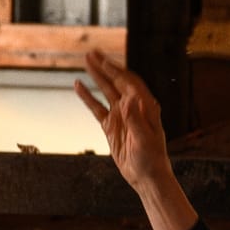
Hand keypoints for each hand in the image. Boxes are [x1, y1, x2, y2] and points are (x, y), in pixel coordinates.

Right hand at [73, 50, 171, 192]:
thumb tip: (128, 99)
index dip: (117, 70)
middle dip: (105, 66)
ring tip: (86, 61)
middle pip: (117, 81)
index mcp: (146, 106)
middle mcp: (134, 107)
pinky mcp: (111, 126)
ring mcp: (121, 115)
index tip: (104, 61)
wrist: (146, 176)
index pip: (130, 82)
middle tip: (91, 53)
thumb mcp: (144, 140)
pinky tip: (78, 85)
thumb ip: (135, 119)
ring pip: (106, 91)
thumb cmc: (151, 159)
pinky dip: (87, 97)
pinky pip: (96, 108)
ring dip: (96, 76)